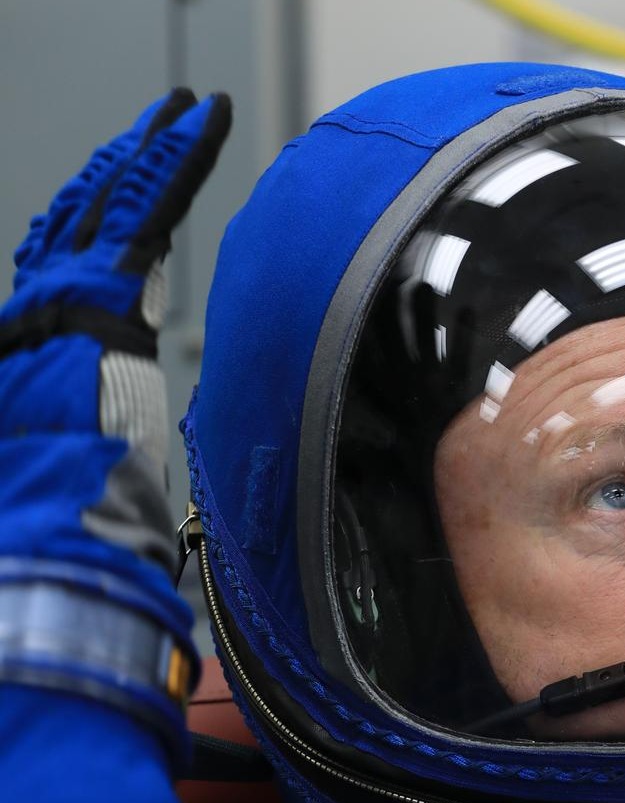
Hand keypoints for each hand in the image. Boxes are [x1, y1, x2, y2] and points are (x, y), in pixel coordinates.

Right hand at [0, 88, 230, 577]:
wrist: (50, 486)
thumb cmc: (63, 486)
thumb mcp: (84, 441)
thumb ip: (99, 412)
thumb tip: (125, 437)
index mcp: (38, 329)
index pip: (65, 251)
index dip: (90, 211)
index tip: (115, 186)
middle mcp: (49, 291)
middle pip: (91, 206)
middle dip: (123, 160)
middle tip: (156, 123)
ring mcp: (76, 280)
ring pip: (121, 191)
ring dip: (154, 145)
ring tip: (185, 110)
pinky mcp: (113, 279)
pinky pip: (154, 202)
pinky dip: (179, 159)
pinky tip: (200, 122)